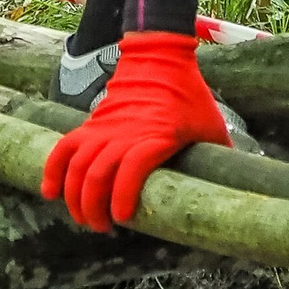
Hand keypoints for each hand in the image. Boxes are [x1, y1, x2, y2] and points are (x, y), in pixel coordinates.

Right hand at [40, 31, 228, 230]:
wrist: (158, 59)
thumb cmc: (190, 98)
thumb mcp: (212, 128)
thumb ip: (222, 159)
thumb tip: (239, 193)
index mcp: (156, 135)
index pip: (132, 167)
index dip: (122, 194)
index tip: (122, 218)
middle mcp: (124, 133)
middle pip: (97, 173)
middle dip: (94, 207)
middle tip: (103, 228)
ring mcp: (103, 128)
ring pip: (77, 164)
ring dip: (74, 195)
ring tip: (81, 218)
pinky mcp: (91, 124)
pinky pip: (64, 147)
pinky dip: (53, 169)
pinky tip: (49, 192)